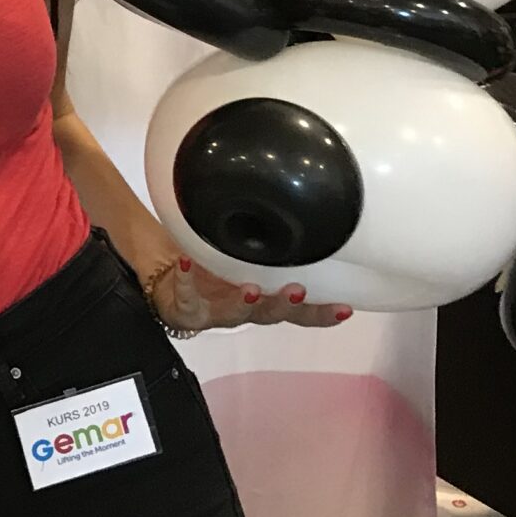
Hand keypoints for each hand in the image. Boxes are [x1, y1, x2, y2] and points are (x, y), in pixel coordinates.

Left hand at [150, 256, 351, 331]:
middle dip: (286, 304)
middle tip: (298, 290)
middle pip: (271, 314)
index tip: (346, 308)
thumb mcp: (243, 255)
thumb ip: (267, 242)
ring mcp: (216, 311)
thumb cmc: (214, 267)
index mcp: (265, 297)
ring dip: (245, 302)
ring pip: (235, 313)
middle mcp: (245, 309)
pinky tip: (185, 262)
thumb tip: (296, 203)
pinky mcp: (186, 309)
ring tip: (251, 289)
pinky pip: (186, 295)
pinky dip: (187, 278)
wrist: (168, 283)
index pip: (300, 311)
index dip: (323, 313)